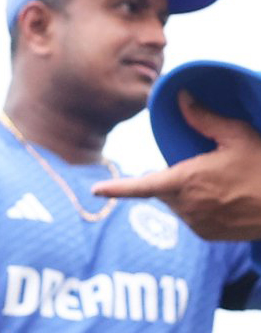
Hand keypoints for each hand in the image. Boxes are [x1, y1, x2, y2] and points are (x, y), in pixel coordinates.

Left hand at [94, 97, 260, 239]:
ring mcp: (196, 224)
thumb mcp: (237, 135)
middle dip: (172, 177)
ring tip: (220, 182)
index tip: (95, 191)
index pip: (143, 186)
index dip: (117, 189)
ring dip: (185, 193)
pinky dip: (198, 207)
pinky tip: (223, 198)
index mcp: (187, 181)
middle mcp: (186, 206)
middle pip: (161, 190)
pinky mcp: (206, 234)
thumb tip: (181, 97)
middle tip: (203, 165)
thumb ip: (204, 118)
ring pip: (174, 205)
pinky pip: (190, 218)